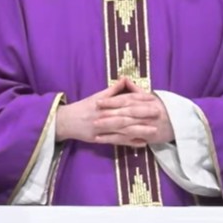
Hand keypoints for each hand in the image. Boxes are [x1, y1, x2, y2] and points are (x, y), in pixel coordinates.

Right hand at [56, 78, 174, 146]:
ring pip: (123, 130)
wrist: (64, 121)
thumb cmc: (82, 107)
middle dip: (143, 114)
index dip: (139, 99)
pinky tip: (142, 143)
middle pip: (126, 115)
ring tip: (154, 130)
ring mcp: (101, 128)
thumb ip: (113, 90)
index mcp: (104, 103)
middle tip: (158, 113)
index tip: (152, 98)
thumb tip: (125, 79)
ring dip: (139, 130)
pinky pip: (116, 142)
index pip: (124, 100)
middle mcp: (103, 115)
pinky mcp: (99, 139)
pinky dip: (130, 143)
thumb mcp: (96, 96)